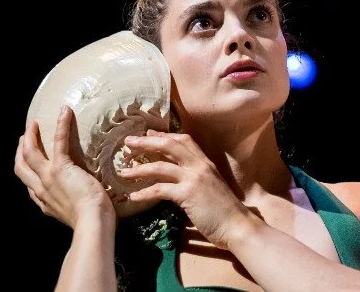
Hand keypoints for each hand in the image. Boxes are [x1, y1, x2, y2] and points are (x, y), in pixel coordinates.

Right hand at [14, 106, 115, 227]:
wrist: (92, 222)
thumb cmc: (93, 221)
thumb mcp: (77, 214)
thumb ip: (76, 205)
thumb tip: (89, 201)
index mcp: (45, 202)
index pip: (29, 186)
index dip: (27, 172)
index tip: (29, 163)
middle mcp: (41, 190)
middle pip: (21, 167)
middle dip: (20, 151)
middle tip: (24, 137)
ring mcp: (47, 178)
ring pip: (30, 153)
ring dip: (31, 136)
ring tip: (33, 123)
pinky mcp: (61, 168)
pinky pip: (58, 141)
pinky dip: (60, 125)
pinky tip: (64, 111)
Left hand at [119, 131, 249, 248]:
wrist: (237, 224)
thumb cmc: (224, 210)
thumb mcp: (211, 186)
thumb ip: (196, 178)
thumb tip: (176, 177)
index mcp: (206, 162)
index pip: (184, 140)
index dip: (164, 136)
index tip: (148, 134)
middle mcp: (199, 166)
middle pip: (169, 146)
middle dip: (146, 142)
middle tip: (128, 142)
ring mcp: (194, 179)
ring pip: (160, 166)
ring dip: (138, 169)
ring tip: (122, 172)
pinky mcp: (187, 194)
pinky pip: (160, 189)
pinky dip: (144, 193)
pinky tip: (133, 197)